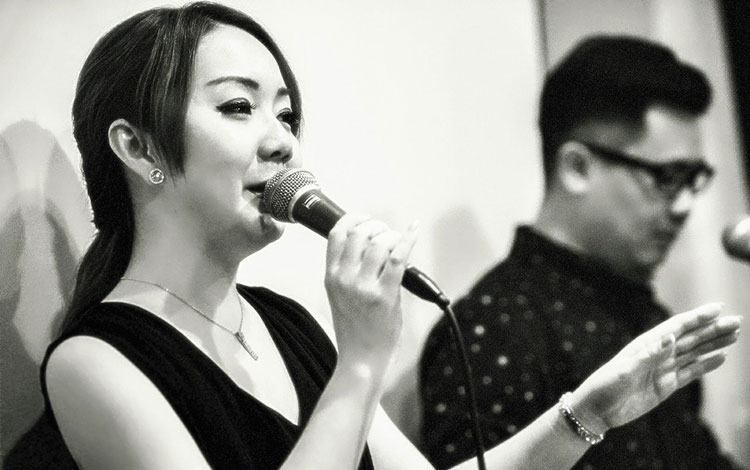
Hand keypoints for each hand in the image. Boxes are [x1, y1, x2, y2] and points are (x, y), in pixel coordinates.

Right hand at [324, 214, 418, 370]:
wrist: (361, 359)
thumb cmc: (354, 330)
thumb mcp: (339, 296)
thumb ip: (349, 271)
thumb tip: (372, 245)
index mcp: (331, 277)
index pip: (337, 234)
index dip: (352, 219)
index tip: (364, 218)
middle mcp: (344, 278)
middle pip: (359, 233)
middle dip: (376, 226)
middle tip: (386, 234)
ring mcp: (364, 287)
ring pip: (379, 243)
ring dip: (392, 236)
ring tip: (397, 242)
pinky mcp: (384, 295)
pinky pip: (398, 258)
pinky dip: (408, 239)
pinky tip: (413, 231)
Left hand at [569, 303, 740, 434]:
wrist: (596, 411)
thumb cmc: (604, 386)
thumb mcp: (624, 370)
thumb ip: (648, 355)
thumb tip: (671, 337)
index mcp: (646, 345)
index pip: (677, 326)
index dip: (697, 317)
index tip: (719, 308)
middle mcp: (657, 353)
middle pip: (691, 338)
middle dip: (713, 329)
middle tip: (737, 321)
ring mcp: (663, 369)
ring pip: (694, 353)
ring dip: (714, 343)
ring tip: (734, 334)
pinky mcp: (666, 386)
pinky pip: (691, 372)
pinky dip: (706, 364)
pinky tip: (721, 357)